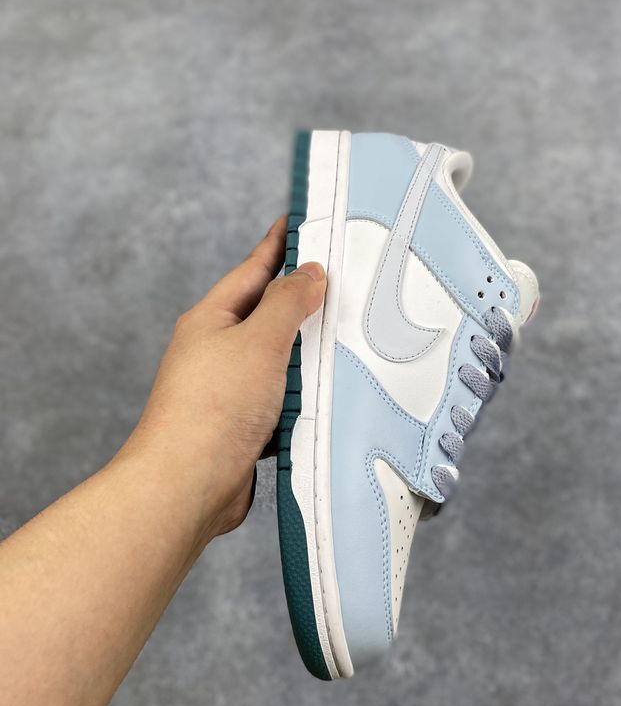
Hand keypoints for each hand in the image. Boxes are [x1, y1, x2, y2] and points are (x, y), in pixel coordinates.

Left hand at [120, 215, 325, 544]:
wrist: (189, 485)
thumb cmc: (212, 410)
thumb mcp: (259, 341)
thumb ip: (287, 304)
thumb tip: (308, 275)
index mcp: (211, 320)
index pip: (253, 269)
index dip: (279, 244)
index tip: (300, 221)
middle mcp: (216, 351)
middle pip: (267, 315)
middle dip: (303, 301)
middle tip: (342, 281)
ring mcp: (229, 390)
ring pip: (278, 361)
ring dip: (308, 355)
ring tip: (345, 339)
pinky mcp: (243, 426)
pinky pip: (282, 400)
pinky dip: (304, 397)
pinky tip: (327, 396)